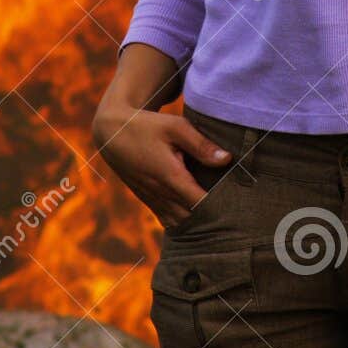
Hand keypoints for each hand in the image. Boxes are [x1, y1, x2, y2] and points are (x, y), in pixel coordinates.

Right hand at [92, 103, 233, 228]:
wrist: (111, 133)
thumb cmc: (147, 126)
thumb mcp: (175, 127)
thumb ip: (201, 145)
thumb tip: (227, 160)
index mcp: (171, 176)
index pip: (200, 204)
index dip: (219, 206)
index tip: (235, 202)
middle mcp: (161, 192)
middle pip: (192, 218)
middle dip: (210, 216)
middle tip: (231, 208)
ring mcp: (152, 198)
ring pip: (180, 222)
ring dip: (196, 219)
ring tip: (216, 212)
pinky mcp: (147, 199)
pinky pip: (168, 219)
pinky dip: (182, 219)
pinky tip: (196, 214)